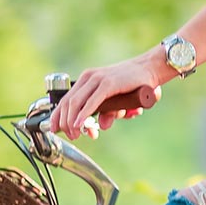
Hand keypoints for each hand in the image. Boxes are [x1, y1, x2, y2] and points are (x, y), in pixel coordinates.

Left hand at [49, 52, 167, 139]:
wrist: (149, 69)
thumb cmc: (134, 83)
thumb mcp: (115, 100)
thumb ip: (108, 111)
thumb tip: (102, 125)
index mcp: (87, 79)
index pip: (65, 99)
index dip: (58, 116)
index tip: (56, 129)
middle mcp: (89, 77)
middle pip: (67, 103)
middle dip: (64, 122)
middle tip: (71, 136)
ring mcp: (97, 80)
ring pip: (75, 103)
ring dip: (72, 122)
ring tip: (76, 133)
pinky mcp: (108, 84)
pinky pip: (91, 102)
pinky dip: (83, 115)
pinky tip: (79, 124)